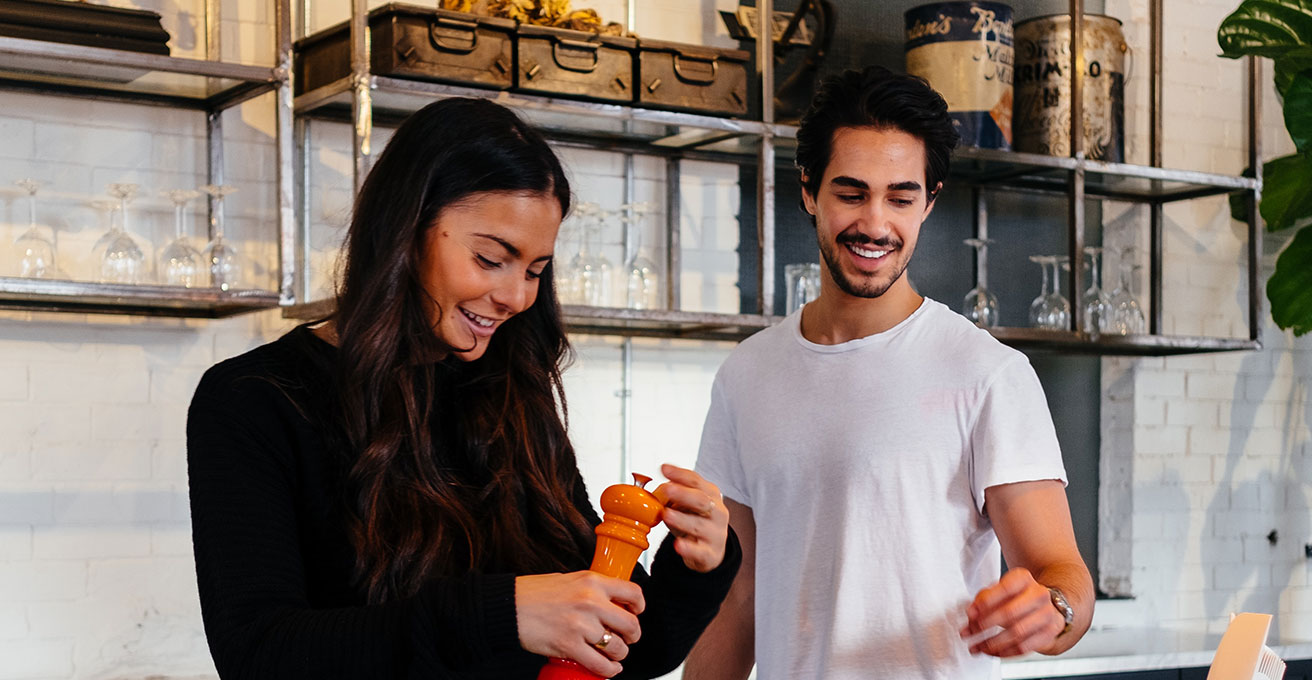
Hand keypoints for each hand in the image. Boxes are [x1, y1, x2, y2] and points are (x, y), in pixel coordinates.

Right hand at [516, 571, 644, 676]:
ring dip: (619, 655)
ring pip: (617, 647)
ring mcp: (581, 625)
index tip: (636, 613)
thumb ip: (592, 589)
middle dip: (633, 636)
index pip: (633, 593)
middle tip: (627, 638)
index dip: (639, 607)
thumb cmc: (535, 592)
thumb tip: (612, 602)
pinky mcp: (569, 645)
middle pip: (631, 624)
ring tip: (613, 654)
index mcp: (592, 581)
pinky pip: (600, 664)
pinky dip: (608, 670)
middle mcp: (590, 601)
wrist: (508, 606)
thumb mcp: (570, 579)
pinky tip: (609, 668)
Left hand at [652, 464, 728, 572]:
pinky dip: (689, 548)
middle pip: (702, 500)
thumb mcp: (687, 505)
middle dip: (683, 494)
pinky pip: (700, 551)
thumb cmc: (696, 522)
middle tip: (667, 489)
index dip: (680, 474)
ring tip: (667, 514)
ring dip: (682, 519)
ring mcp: (715, 533)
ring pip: (699, 525)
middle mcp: (717, 512)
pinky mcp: (710, 553)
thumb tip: (659, 487)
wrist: (711, 551)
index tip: (664, 469)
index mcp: (711, 495)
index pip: (696, 481)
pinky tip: (678, 545)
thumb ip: (674, 495)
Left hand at [959, 567, 1065, 656]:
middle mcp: (1038, 594)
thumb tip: (971, 613)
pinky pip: (1025, 647)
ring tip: (977, 646)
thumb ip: (983, 599)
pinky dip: (1005, 652)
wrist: (1042, 606)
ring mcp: (1047, 614)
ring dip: (992, 643)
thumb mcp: (998, 590)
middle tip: (969, 632)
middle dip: (985, 625)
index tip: (970, 614)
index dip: (985, 603)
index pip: (1004, 589)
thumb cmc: (1015, 597)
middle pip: (1010, 612)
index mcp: (1023, 579)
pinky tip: (992, 652)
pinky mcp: (1049, 633)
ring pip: (1017, 633)